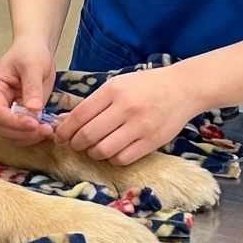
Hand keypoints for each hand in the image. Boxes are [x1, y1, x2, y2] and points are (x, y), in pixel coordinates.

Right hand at [0, 37, 56, 145]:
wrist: (35, 49)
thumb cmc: (31, 52)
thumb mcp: (33, 66)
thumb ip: (32, 87)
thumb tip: (33, 110)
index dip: (16, 123)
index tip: (35, 124)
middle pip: (3, 128)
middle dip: (24, 133)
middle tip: (46, 130)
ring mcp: (5, 110)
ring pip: (11, 135)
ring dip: (29, 137)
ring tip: (48, 130)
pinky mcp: (17, 115)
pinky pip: (21, 132)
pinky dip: (32, 135)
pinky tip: (46, 129)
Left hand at [53, 68, 192, 165]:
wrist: (182, 89)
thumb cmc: (145, 85)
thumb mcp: (118, 84)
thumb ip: (95, 102)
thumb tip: (66, 120)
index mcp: (114, 90)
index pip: (80, 114)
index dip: (66, 129)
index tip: (60, 135)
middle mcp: (126, 108)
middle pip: (89, 135)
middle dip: (76, 143)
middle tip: (76, 144)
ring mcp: (139, 126)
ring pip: (103, 150)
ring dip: (93, 153)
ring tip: (94, 148)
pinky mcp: (151, 142)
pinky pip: (122, 158)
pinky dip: (112, 158)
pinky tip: (112, 151)